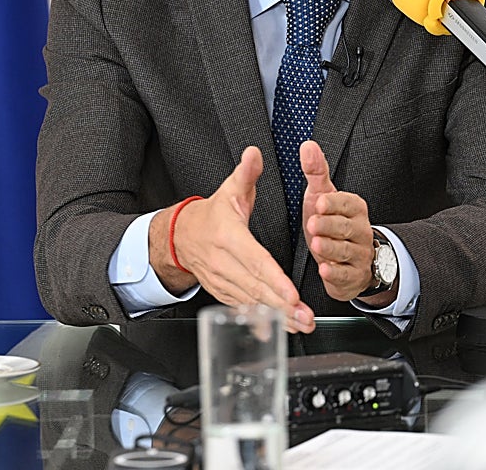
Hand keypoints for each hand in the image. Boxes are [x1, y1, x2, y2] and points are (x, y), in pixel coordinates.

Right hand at [155, 146, 315, 333]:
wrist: (180, 237)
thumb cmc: (212, 215)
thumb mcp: (228, 191)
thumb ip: (246, 173)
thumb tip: (255, 153)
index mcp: (229, 238)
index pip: (255, 262)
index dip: (274, 280)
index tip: (291, 294)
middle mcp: (225, 264)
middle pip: (256, 288)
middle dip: (282, 306)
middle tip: (305, 317)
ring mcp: (223, 282)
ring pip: (252, 303)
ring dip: (277, 318)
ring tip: (301, 325)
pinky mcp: (224, 293)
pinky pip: (244, 309)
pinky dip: (262, 322)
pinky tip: (280, 331)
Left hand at [299, 140, 381, 301]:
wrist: (351, 260)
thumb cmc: (333, 224)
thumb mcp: (322, 197)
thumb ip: (316, 172)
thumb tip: (307, 145)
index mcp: (355, 209)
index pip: (348, 203)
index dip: (334, 203)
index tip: (319, 202)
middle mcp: (361, 230)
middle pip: (347, 227)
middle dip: (330, 225)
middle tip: (313, 223)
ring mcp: (359, 255)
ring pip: (346, 251)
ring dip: (330, 248)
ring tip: (316, 244)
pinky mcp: (353, 277)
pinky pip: (347, 276)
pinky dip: (336, 274)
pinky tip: (325, 270)